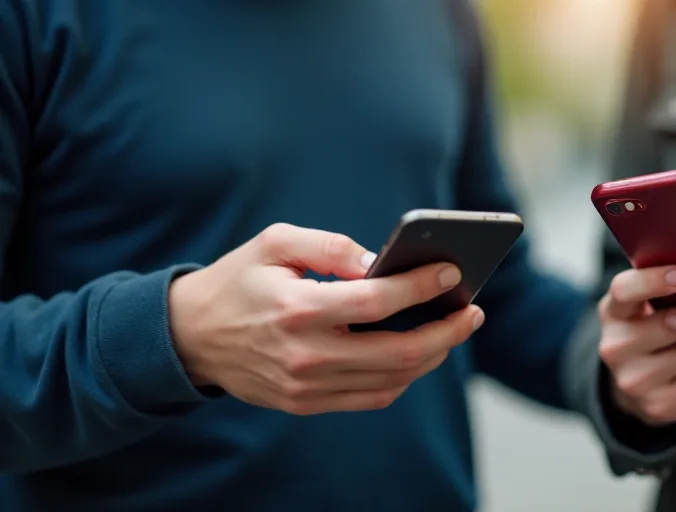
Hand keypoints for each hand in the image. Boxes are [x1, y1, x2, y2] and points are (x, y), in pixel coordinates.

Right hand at [168, 223, 483, 415]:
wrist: (189, 336)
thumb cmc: (238, 280)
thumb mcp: (274, 242)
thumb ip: (330, 245)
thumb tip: (379, 260)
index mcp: (297, 309)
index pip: (377, 302)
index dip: (422, 287)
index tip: (453, 274)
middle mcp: (305, 355)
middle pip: (397, 352)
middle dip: (446, 331)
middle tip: (473, 312)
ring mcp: (306, 386)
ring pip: (390, 380)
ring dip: (432, 357)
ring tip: (454, 330)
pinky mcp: (305, 403)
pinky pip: (370, 398)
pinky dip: (403, 378)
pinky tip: (419, 354)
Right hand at [598, 265, 675, 425]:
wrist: (638, 383)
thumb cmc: (652, 328)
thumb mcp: (646, 306)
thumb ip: (665, 286)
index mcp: (612, 312)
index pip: (624, 291)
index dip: (652, 281)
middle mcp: (614, 347)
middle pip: (668, 324)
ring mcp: (633, 379)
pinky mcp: (657, 405)